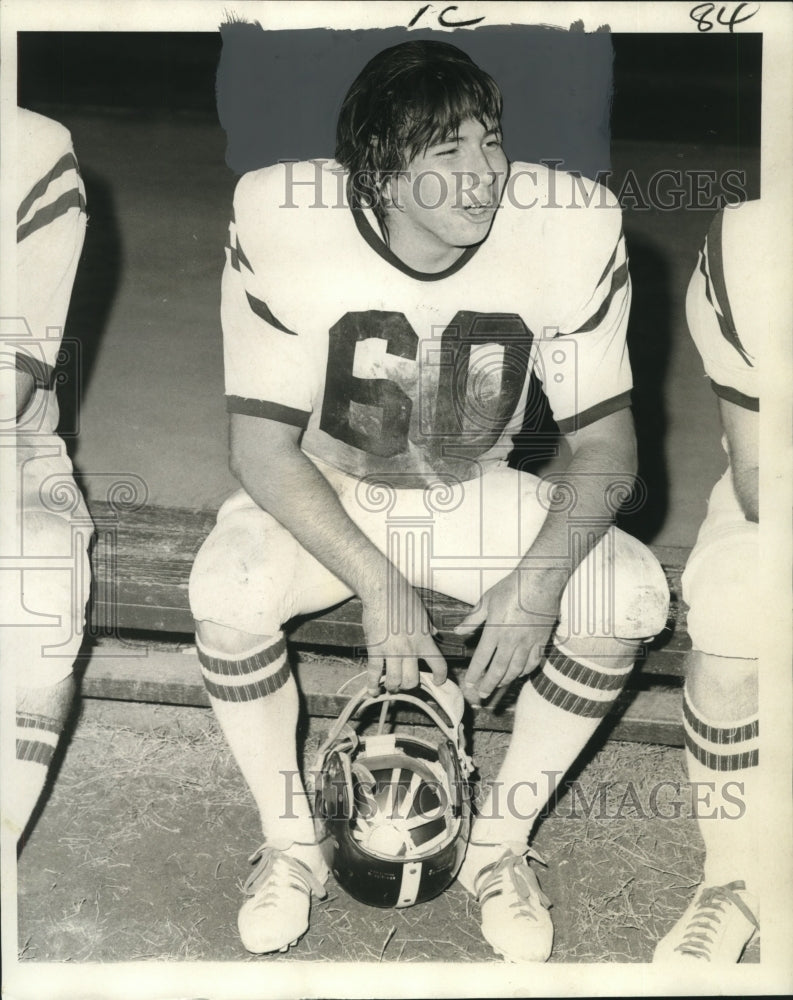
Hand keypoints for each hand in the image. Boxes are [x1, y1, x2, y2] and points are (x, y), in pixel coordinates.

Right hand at [361, 579, 446, 694]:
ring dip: (393, 686)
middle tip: (407, 682)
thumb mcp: (422, 613)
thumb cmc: (403, 597)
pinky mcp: (375, 649)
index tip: (438, 681)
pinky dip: (372, 685)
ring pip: (394, 681)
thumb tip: (434, 633)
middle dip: (410, 685)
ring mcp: (391, 651)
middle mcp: (409, 649)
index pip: (438, 665)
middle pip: (412, 680)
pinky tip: (373, 690)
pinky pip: (374, 672)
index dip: (440, 677)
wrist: (383, 590)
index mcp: (424, 640)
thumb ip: (428, 628)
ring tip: (391, 685)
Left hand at [455, 569, 561, 702]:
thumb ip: (472, 619)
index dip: (475, 673)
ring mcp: (528, 642)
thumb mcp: (486, 600)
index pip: (482, 658)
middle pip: (498, 669)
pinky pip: (533, 662)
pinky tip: (519, 674)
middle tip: (482, 694)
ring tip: (498, 686)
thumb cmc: (512, 588)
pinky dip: (525, 671)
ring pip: (516, 669)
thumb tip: (458, 631)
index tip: (469, 683)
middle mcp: (511, 640)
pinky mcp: (541, 640)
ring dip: (505, 680)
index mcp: (495, 630)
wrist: (539, 581)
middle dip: (489, 684)